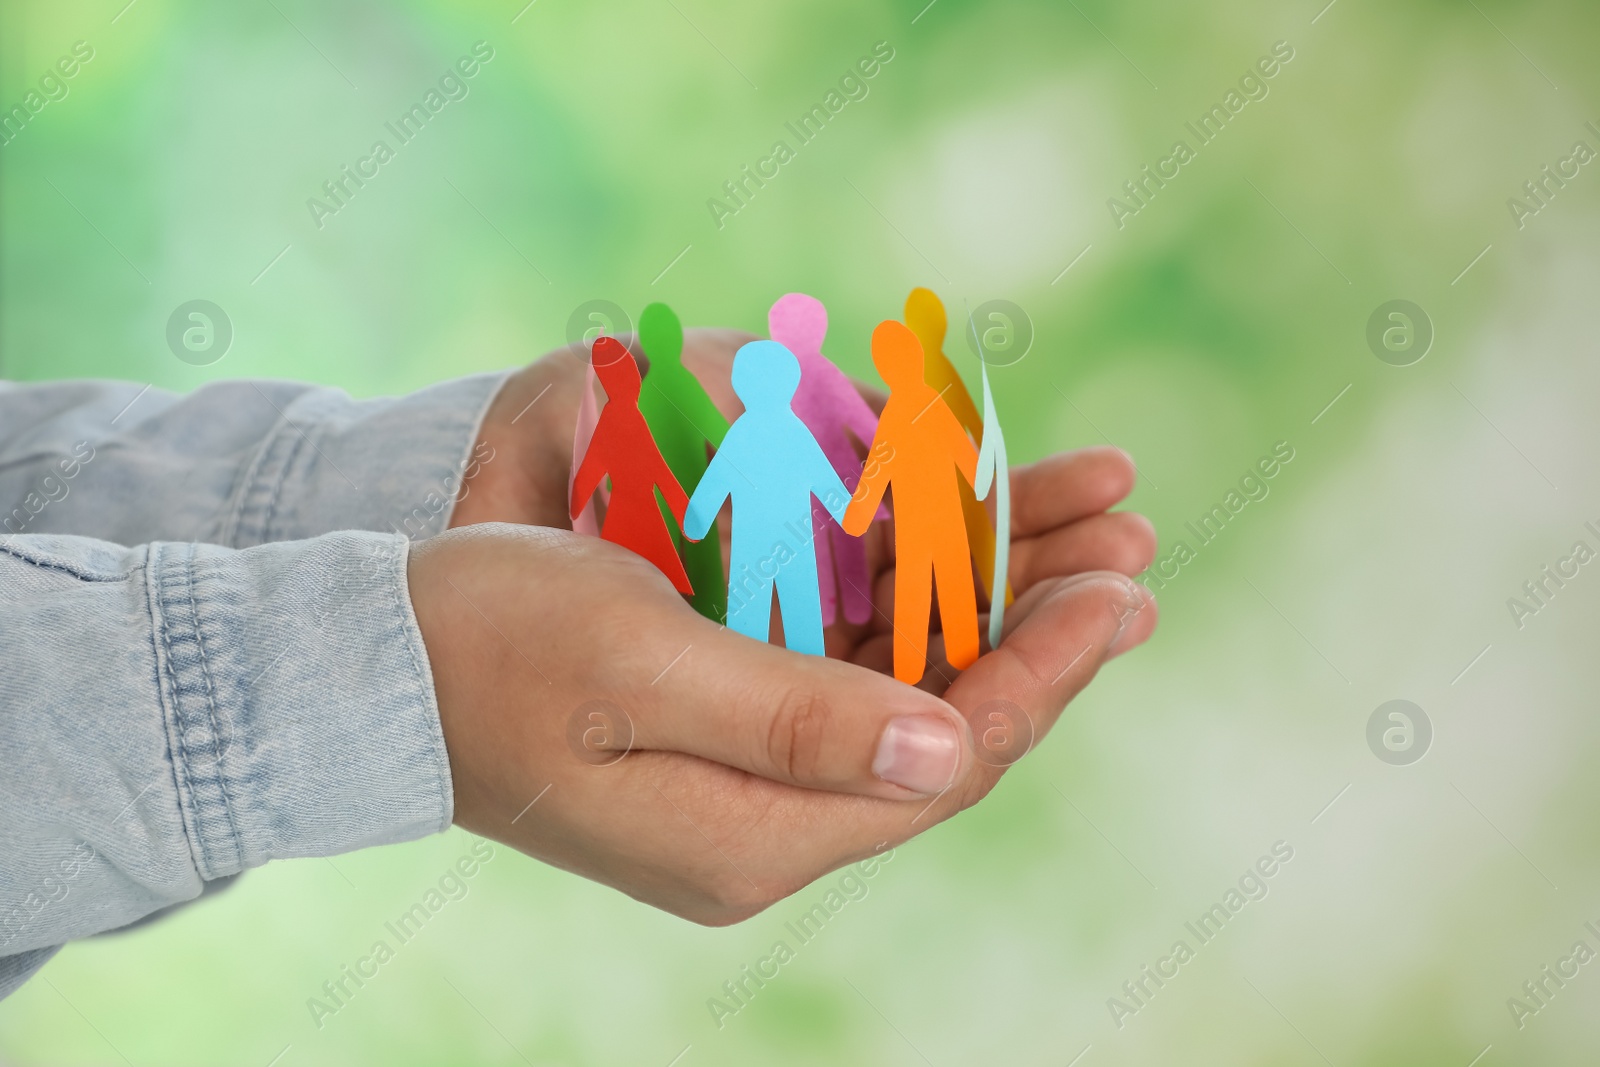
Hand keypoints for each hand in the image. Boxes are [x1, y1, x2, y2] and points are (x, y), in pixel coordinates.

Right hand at [409, 517, 1153, 923]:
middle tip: (1129, 555)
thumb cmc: (490, 643)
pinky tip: (961, 569)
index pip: (947, 763)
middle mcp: (764, 831)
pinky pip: (848, 686)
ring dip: (986, 623)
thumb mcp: (640, 668)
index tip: (1120, 592)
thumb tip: (954, 746)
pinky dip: (911, 625)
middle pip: (944, 735)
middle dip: (1038, 642)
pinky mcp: (722, 744)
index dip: (1043, 676)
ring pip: (905, 706)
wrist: (372, 666)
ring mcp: (744, 791)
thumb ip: (797, 718)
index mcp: (754, 836)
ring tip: (1077, 549)